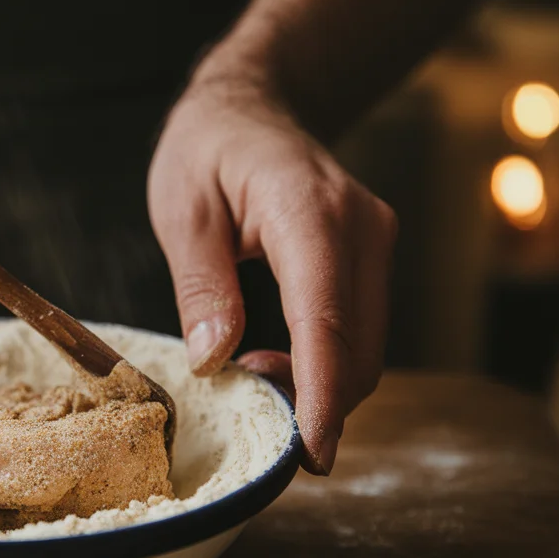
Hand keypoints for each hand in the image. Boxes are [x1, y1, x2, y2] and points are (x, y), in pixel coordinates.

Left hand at [147, 72, 396, 474]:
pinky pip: (359, 328)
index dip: (322, 394)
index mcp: (309, 212)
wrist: (251, 105)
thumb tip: (215, 362)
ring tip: (249, 376)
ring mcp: (376, 240)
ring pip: (367, 346)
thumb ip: (202, 286)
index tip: (312, 452)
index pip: (326, 320)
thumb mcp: (182, 212)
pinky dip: (326, 362)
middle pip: (359, 347)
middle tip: (251, 417)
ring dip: (321, 385)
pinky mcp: (372, 256)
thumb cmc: (207, 150)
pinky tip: (273, 361)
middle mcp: (362, 227)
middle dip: (318, 402)